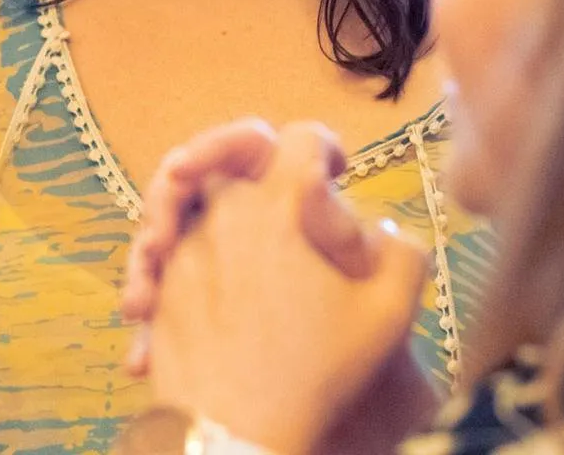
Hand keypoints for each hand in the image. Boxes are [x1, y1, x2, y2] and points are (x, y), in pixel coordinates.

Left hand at [144, 123, 427, 454]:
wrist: (236, 432)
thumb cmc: (315, 375)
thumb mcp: (386, 317)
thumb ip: (403, 256)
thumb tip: (389, 227)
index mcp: (279, 205)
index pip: (301, 137)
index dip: (325, 147)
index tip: (337, 173)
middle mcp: (223, 212)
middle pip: (233, 154)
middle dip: (255, 161)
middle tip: (281, 193)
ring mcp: (184, 246)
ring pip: (190, 197)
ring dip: (214, 204)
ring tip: (249, 241)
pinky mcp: (160, 282)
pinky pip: (165, 248)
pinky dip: (181, 254)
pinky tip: (212, 287)